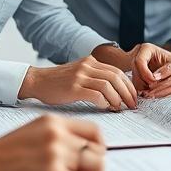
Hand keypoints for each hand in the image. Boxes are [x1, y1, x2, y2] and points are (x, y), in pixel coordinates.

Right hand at [0, 115, 105, 170]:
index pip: (93, 130)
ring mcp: (55, 154)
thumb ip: (56, 141)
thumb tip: (81, 160)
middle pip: (97, 151)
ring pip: (95, 168)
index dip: (101, 148)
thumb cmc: (2, 156)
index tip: (97, 161)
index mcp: (53, 122)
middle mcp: (57, 134)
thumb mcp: (32, 135)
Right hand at [20, 56, 136, 109]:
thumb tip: (116, 93)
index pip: (117, 72)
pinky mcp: (73, 88)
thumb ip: (95, 78)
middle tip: (132, 105)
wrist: (37, 81)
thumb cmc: (58, 82)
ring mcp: (80, 76)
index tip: (133, 97)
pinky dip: (105, 102)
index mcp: (90, 62)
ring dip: (118, 99)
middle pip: (116, 78)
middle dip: (128, 93)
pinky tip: (106, 108)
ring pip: (108, 86)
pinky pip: (96, 95)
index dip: (128, 85)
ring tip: (119, 108)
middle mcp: (87, 66)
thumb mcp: (79, 73)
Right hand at [133, 42, 170, 88]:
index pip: (139, 61)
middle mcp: (139, 55)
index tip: (154, 81)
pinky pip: (136, 83)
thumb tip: (155, 77)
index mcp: (147, 49)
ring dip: (143, 87)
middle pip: (135, 70)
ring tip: (155, 91)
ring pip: (134, 78)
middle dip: (144, 81)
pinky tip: (152, 92)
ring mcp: (137, 65)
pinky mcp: (137, 74)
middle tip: (155, 88)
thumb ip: (169, 69)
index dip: (145, 73)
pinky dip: (143, 89)